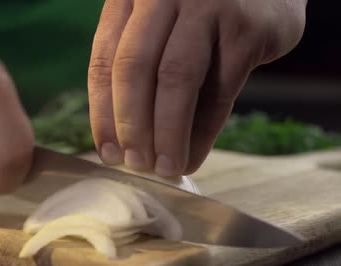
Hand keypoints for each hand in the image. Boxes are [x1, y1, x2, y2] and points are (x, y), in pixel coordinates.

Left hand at [88, 0, 305, 175]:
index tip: (107, 152)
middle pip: (134, 69)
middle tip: (136, 163)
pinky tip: (194, 155)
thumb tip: (123, 140)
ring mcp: (206, 6)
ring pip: (175, 79)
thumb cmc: (202, 13)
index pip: (104, 61)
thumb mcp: (160, 25)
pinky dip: (203, 131)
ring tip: (165, 168)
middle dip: (131, 125)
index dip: (102, 113)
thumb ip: (140, 65)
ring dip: (167, 133)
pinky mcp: (245, 27)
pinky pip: (219, 90)